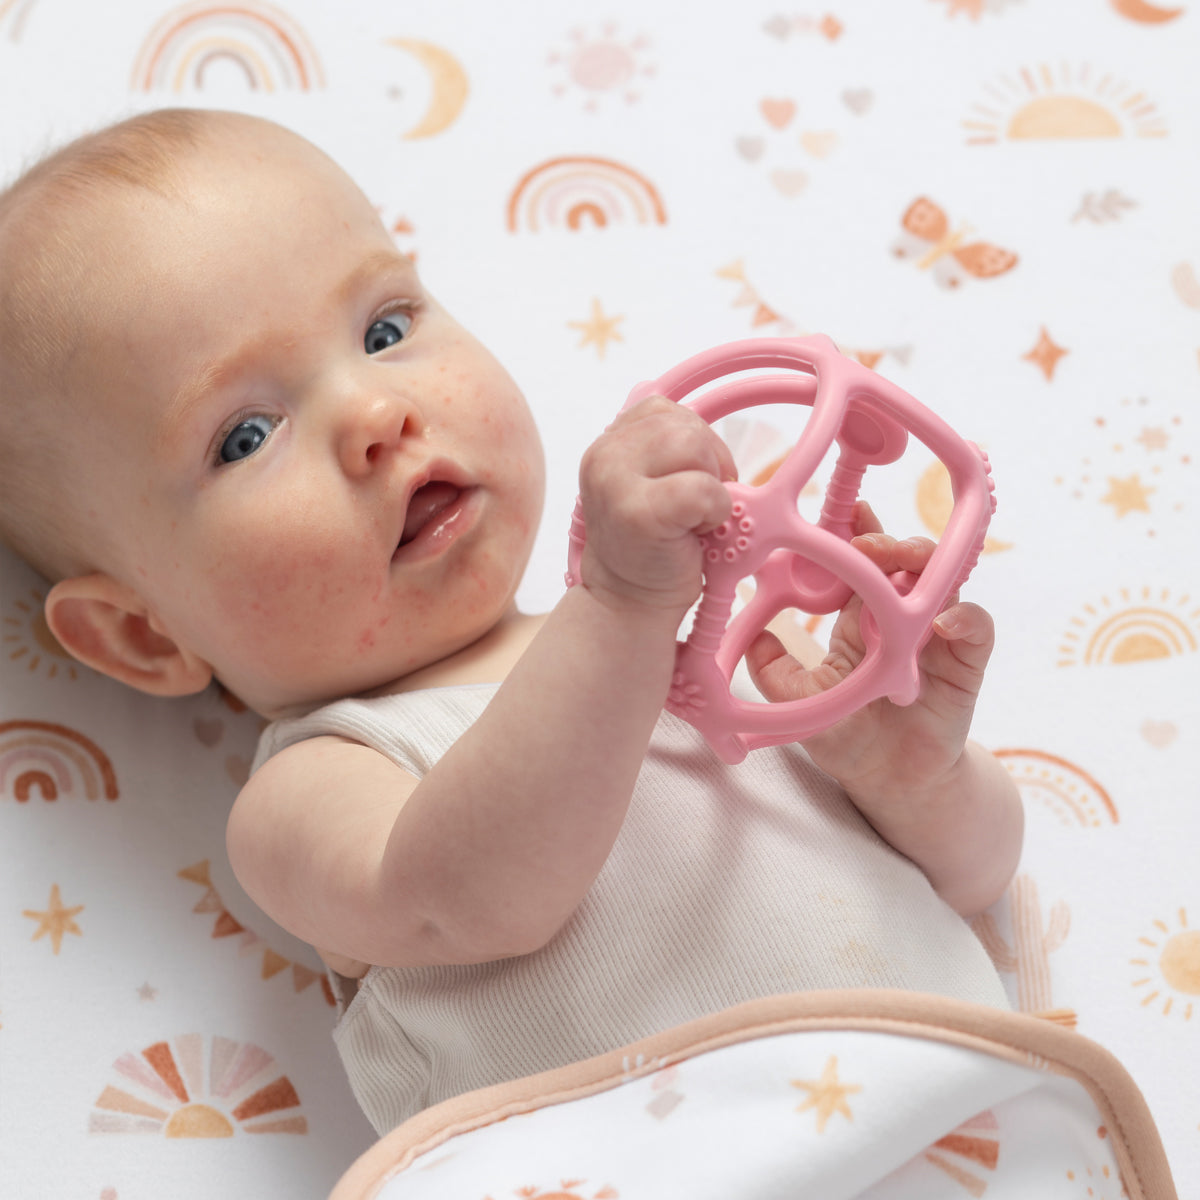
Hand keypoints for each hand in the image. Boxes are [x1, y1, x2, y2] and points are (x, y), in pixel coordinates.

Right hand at [577, 396, 735, 616]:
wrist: (630, 603)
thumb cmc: (652, 547)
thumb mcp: (652, 483)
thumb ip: (666, 450)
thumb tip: (708, 434)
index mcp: (607, 444)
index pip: (663, 409)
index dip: (694, 441)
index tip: (690, 481)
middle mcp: (603, 455)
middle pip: (685, 425)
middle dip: (710, 463)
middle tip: (698, 508)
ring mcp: (615, 482)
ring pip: (694, 446)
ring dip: (711, 486)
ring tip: (694, 518)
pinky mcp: (637, 512)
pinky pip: (702, 488)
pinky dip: (713, 510)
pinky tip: (696, 533)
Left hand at [746, 502, 993, 803]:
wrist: (888, 781)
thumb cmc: (845, 734)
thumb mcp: (799, 702)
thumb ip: (773, 672)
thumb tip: (751, 636)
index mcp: (861, 616)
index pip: (861, 564)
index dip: (855, 536)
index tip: (844, 515)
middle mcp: (902, 617)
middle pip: (903, 562)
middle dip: (887, 543)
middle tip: (868, 542)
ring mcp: (936, 636)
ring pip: (941, 583)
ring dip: (925, 567)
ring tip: (904, 564)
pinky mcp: (965, 664)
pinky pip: (977, 629)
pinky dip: (966, 619)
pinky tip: (944, 621)